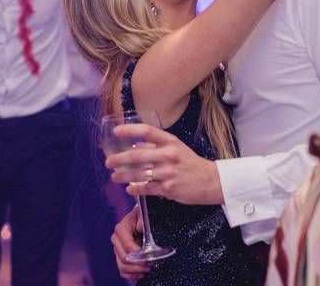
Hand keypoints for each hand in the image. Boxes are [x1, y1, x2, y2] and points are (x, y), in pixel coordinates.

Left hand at [105, 124, 223, 204]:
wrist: (209, 181)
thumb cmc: (190, 163)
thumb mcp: (176, 148)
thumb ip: (156, 146)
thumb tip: (135, 146)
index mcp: (171, 142)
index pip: (147, 131)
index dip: (130, 130)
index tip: (116, 131)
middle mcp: (169, 156)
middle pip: (137, 156)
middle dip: (119, 159)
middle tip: (109, 162)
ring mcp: (168, 173)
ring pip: (138, 175)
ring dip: (123, 176)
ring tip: (115, 177)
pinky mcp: (168, 189)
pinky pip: (146, 189)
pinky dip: (135, 190)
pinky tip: (129, 189)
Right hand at [111, 209, 149, 280]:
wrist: (139, 219)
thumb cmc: (142, 217)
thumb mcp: (143, 215)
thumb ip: (142, 220)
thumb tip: (140, 227)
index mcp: (121, 229)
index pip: (128, 246)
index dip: (139, 254)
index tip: (150, 257)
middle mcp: (116, 240)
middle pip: (124, 258)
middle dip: (138, 264)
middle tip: (150, 264)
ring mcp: (117, 250)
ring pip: (122, 266)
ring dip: (136, 270)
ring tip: (147, 269)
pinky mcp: (119, 257)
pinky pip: (122, 271)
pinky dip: (132, 275)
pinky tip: (141, 273)